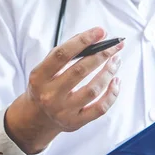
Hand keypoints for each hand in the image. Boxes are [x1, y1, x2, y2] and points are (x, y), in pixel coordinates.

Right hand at [5, 27, 123, 153]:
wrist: (37, 118)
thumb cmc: (46, 86)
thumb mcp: (46, 69)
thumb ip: (66, 53)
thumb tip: (94, 37)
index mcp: (39, 77)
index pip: (62, 54)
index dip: (83, 40)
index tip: (101, 32)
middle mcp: (50, 94)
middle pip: (81, 71)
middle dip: (102, 55)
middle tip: (116, 46)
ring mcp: (64, 110)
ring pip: (93, 90)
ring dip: (109, 72)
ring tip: (117, 61)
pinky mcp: (76, 122)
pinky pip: (100, 108)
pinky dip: (112, 94)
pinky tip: (116, 81)